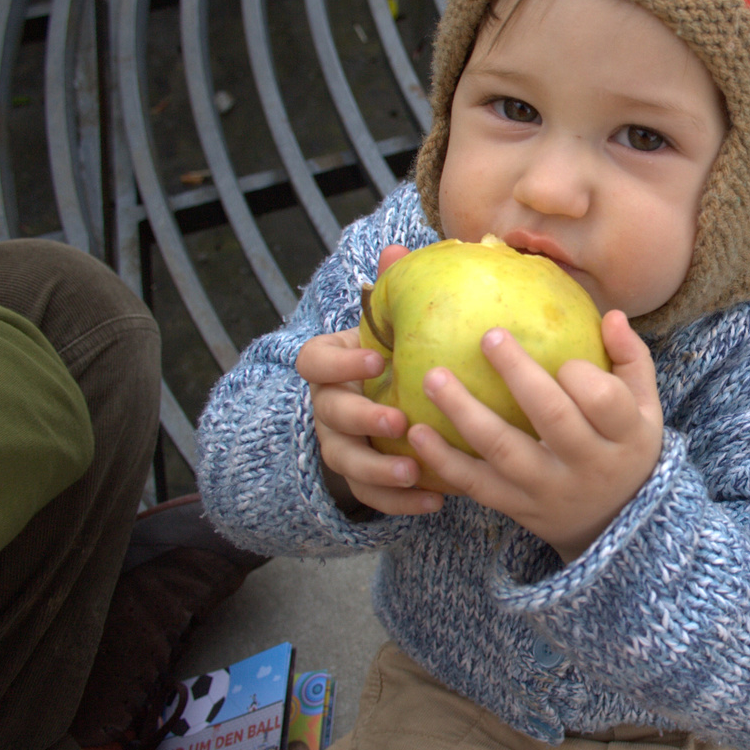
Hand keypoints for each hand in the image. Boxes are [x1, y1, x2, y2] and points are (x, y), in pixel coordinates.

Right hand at [295, 245, 440, 515]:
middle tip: (398, 416)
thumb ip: (390, 290)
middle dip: (362, 416)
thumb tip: (396, 248)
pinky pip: (371, 496)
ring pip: (346, 461)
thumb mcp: (390, 325)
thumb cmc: (394, 354)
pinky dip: (399, 502)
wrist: (386, 403)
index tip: (375, 358)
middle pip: (331, 415)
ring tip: (413, 470)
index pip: (314, 361)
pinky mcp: (360, 479)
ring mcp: (339, 444)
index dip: (339, 362)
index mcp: (330, 365)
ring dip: (378, 467)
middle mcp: (327, 406)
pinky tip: (435, 501)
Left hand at [406, 309, 662, 561]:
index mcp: (625, 436)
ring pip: (503, 449)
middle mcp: (588, 466)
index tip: (562, 359)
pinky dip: (444, 460)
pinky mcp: (517, 506)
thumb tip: (611, 316)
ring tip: (434, 377)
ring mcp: (548, 489)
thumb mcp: (647, 409)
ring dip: (465, 412)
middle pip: (551, 417)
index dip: (580, 373)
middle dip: (518, 374)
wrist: (614, 523)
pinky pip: (476, 484)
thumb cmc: (626, 448)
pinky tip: (418, 432)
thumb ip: (632, 361)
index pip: (603, 400)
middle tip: (488, 337)